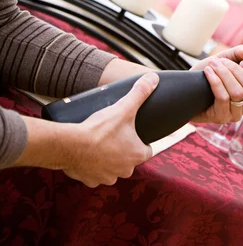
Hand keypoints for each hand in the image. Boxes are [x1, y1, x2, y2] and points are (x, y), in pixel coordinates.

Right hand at [63, 72, 158, 186]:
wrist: (71, 145)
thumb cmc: (99, 130)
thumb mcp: (123, 108)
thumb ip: (139, 93)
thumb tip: (153, 79)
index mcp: (136, 155)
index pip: (147, 151)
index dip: (142, 142)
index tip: (135, 134)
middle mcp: (124, 170)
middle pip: (129, 160)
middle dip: (124, 149)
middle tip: (115, 135)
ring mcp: (107, 177)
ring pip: (112, 168)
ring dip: (108, 159)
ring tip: (101, 143)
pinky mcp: (90, 180)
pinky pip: (95, 173)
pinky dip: (92, 165)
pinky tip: (88, 153)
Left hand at [190, 45, 242, 123]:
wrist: (187, 88)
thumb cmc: (208, 73)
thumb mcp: (224, 59)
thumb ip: (238, 53)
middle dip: (234, 69)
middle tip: (220, 62)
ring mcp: (235, 113)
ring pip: (237, 92)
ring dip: (223, 74)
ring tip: (211, 65)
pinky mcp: (221, 118)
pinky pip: (223, 98)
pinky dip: (215, 81)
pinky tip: (208, 72)